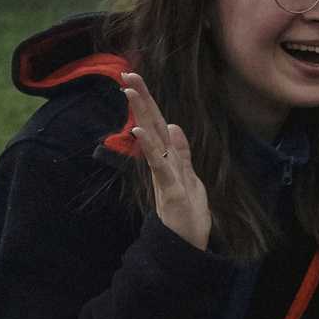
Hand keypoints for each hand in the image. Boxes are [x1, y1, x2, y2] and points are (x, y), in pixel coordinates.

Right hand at [120, 73, 210, 250]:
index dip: (149, 103)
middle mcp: (163, 163)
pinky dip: (149, 149)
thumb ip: (182, 154)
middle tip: (127, 74)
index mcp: (169, 159)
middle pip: (151, 126)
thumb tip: (174, 127)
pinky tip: (139, 132)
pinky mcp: (168, 190)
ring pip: (152, 140)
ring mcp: (164, 176)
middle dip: (141, 100)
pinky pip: (158, 166)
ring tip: (129, 92)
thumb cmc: (187, 214)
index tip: (136, 79)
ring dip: (141, 115)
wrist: (186, 245)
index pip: (158, 125)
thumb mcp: (190, 179)